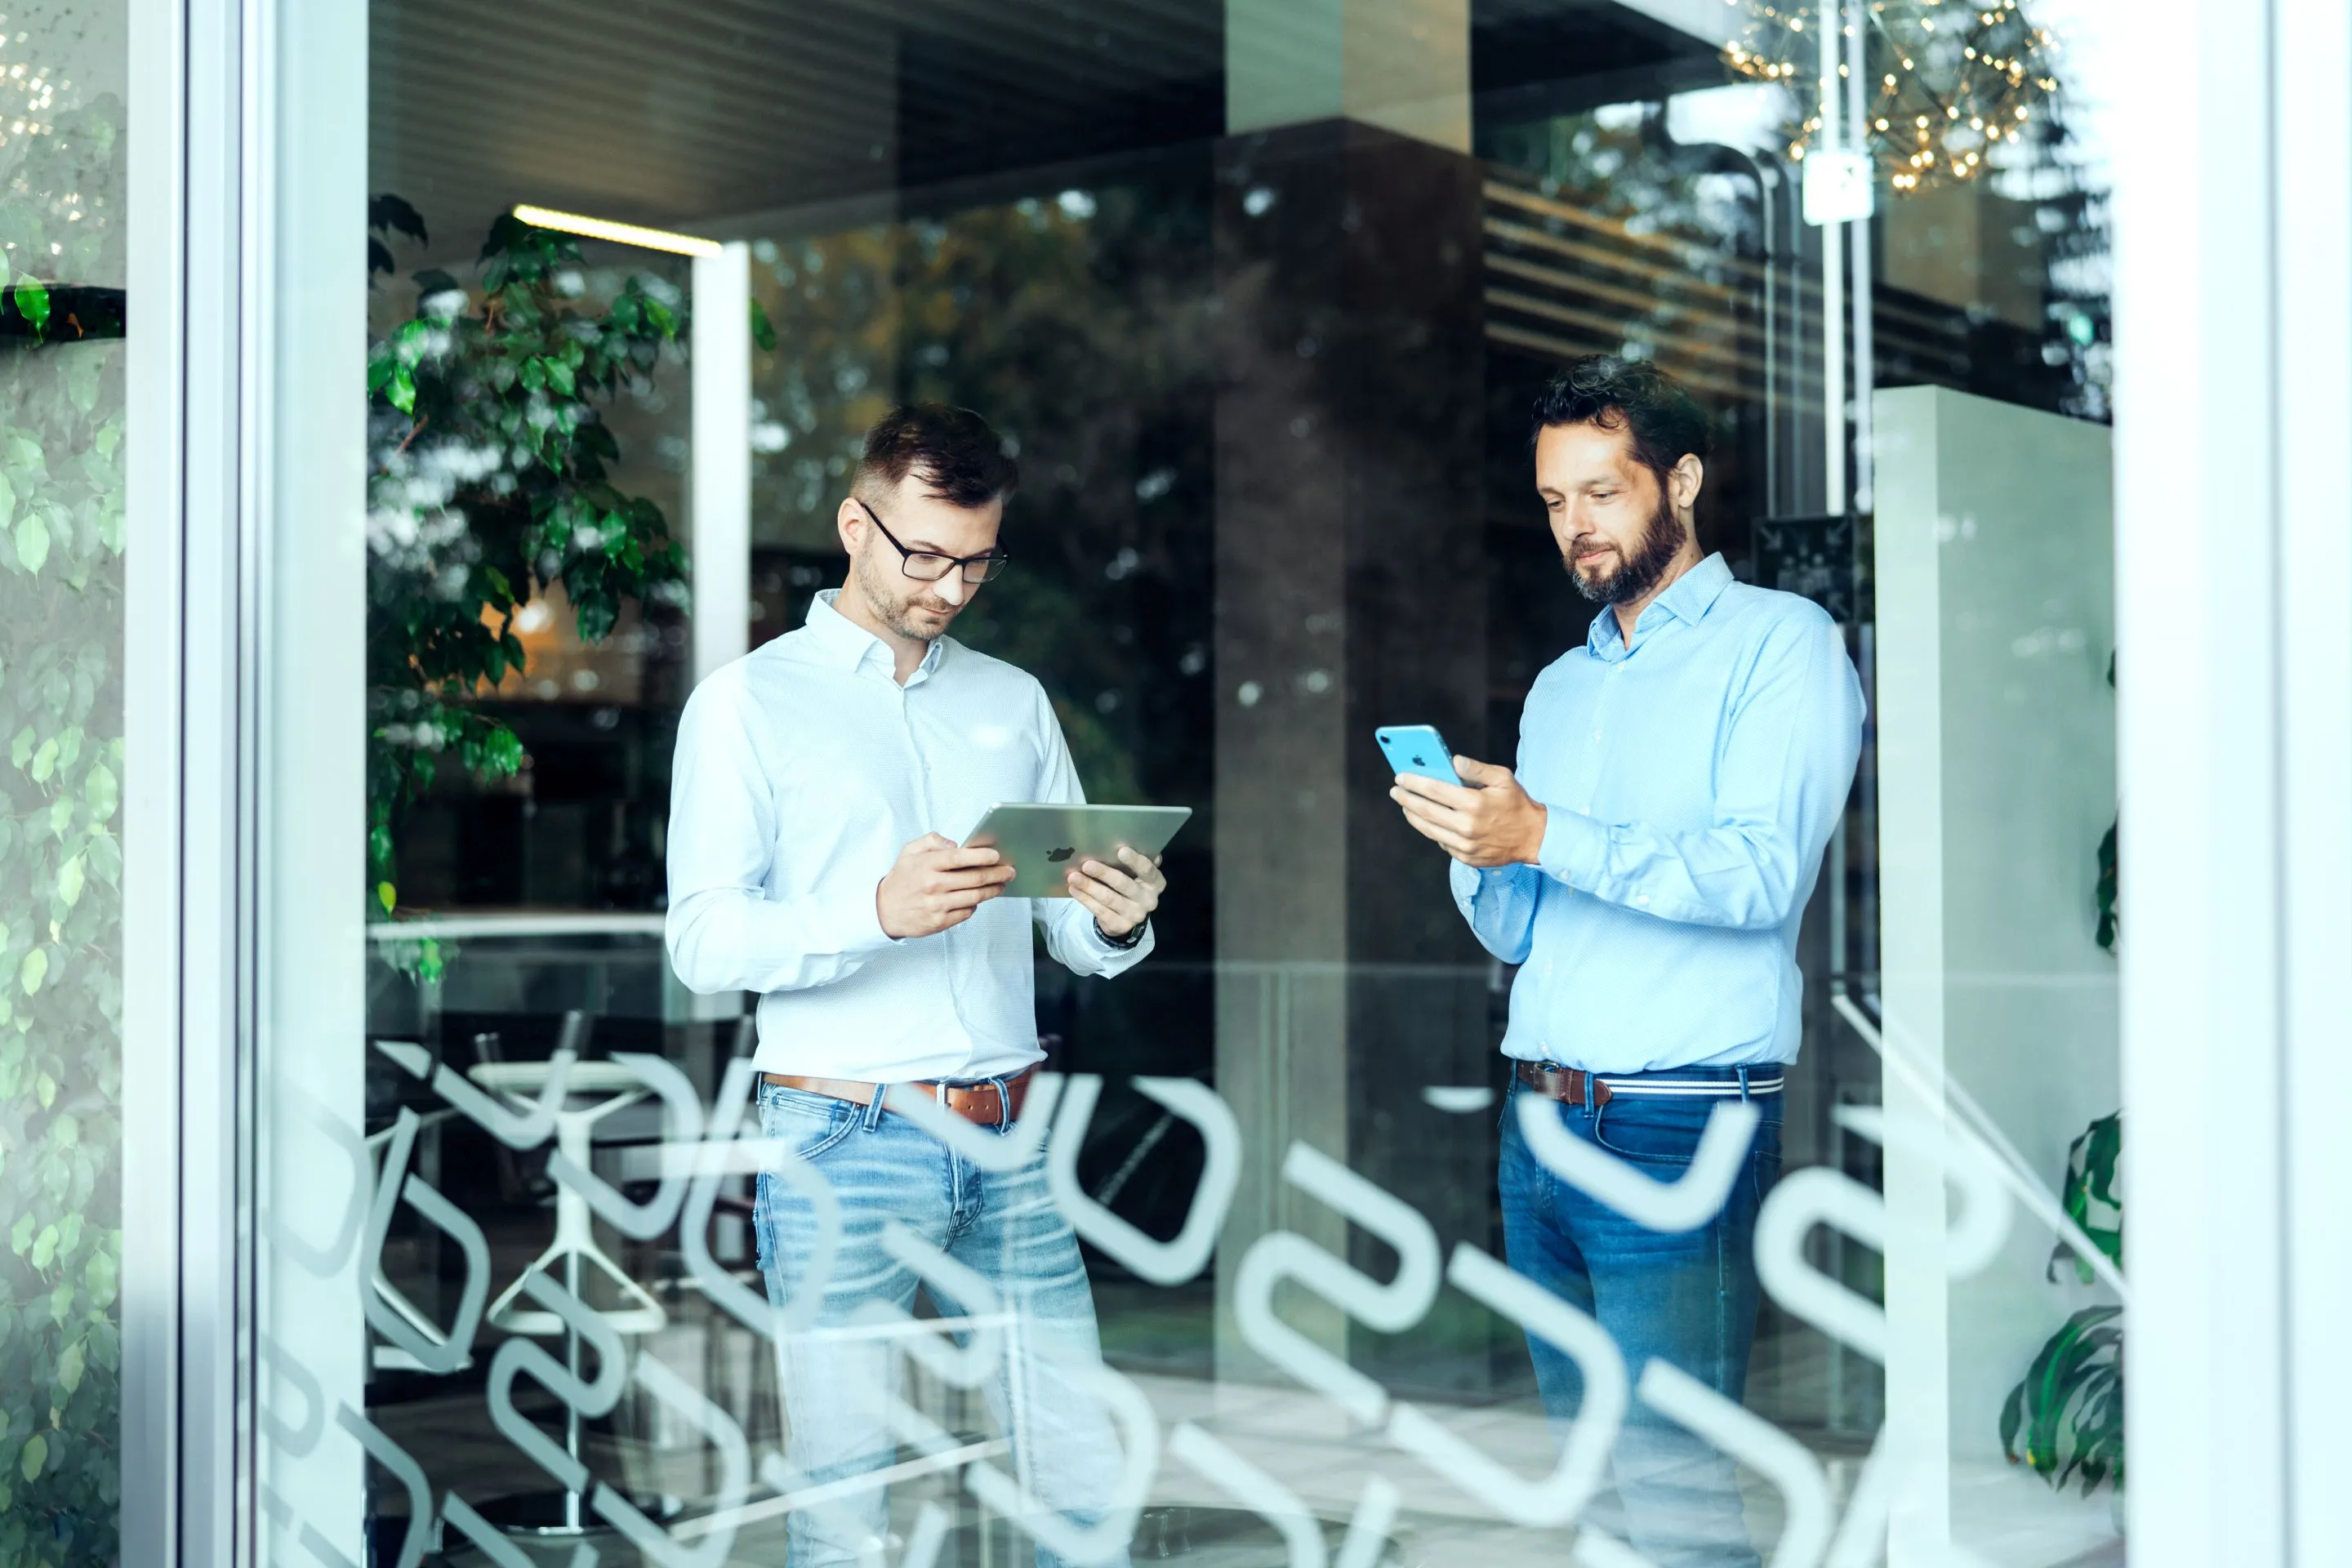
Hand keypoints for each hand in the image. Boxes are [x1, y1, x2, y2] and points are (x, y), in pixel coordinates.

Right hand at [876, 833, 1015, 938]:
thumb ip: (933, 841)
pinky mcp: (940, 921)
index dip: (981, 856)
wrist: (884, 910)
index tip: (996, 855)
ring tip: (1002, 884)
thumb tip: (956, 844)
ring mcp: (937, 905)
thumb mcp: (910, 851)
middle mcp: (933, 885)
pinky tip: (980, 897)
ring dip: (993, 890)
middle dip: (997, 874)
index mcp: (927, 865)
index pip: (960, 858)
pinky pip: (967, 912)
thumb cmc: (902, 878)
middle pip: (974, 878)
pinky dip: (976, 904)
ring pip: (975, 897)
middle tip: (1009, 871)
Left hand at [1067, 845, 1165, 939]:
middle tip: (1086, 865)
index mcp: (1156, 883)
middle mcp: (1148, 900)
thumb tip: (1119, 843)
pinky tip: (1074, 890)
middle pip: (1124, 884)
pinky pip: (1100, 911)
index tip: (1121, 850)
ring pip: (1109, 898)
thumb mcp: (1137, 874)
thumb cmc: (1131, 884)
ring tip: (1073, 877)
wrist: (1127, 916)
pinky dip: (1085, 899)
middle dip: (1104, 873)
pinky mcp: (1120, 925)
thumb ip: (1134, 862)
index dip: (1135, 860)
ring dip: (1089, 886)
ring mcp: (1135, 915)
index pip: (1148, 870)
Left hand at [1392, 757, 1548, 868]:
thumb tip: (1453, 760)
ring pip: (1429, 829)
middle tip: (1396, 791)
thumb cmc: (1517, 804)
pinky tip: (1426, 820)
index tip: (1401, 777)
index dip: (1415, 782)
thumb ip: (1476, 768)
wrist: (1534, 838)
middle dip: (1407, 799)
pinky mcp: (1466, 857)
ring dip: (1413, 816)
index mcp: (1475, 803)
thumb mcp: (1502, 778)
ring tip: (1406, 805)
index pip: (1435, 790)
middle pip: (1426, 811)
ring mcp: (1465, 845)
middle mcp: (1467, 826)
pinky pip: (1441, 842)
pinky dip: (1431, 830)